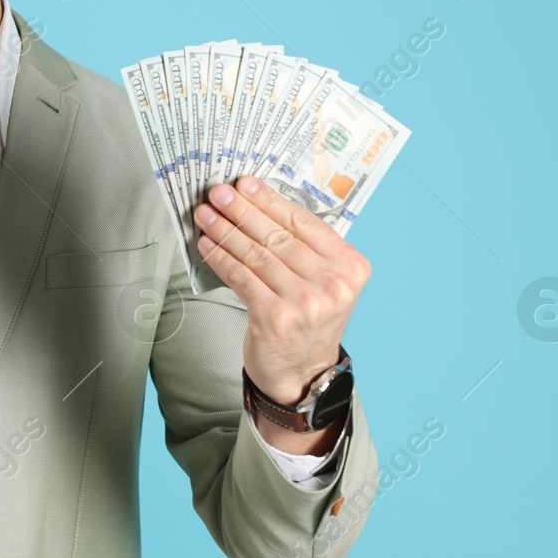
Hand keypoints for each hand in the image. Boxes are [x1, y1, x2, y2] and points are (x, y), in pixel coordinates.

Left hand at [193, 175, 369, 413]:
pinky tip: (207, 244)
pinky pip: (242, 277)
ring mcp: (307, 303)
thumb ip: (306, 248)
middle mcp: (333, 285)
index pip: (304, 222)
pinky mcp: (277, 318)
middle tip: (219, 193)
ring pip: (257, 254)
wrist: (304, 373)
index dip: (270, 200)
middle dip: (242, 210)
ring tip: (206, 215)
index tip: (246, 184)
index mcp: (350, 267)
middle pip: (278, 235)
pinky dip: (222, 258)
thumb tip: (259, 203)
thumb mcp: (324, 282)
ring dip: (226, 231)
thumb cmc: (309, 320)